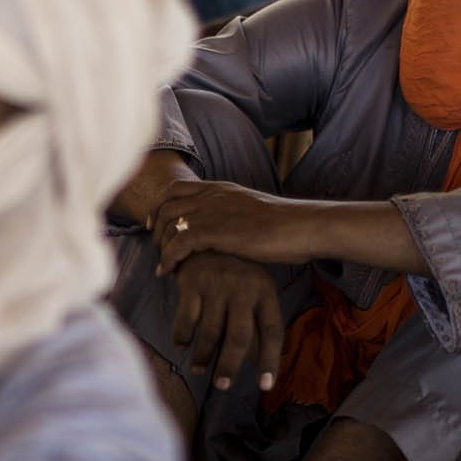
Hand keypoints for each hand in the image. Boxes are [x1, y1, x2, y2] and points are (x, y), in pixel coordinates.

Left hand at [150, 180, 316, 273]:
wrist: (304, 226)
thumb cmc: (287, 226)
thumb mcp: (253, 212)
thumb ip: (234, 215)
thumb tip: (227, 229)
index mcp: (221, 188)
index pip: (176, 189)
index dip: (160, 207)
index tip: (156, 226)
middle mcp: (213, 196)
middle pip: (166, 206)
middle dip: (156, 230)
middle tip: (158, 251)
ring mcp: (214, 212)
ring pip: (169, 224)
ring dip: (161, 246)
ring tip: (164, 265)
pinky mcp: (217, 232)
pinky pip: (179, 243)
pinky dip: (168, 258)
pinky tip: (168, 272)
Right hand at [169, 253, 283, 391]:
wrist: (204, 239)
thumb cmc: (235, 275)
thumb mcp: (254, 294)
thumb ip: (257, 328)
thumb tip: (260, 368)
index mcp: (265, 291)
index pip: (272, 331)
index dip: (269, 360)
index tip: (265, 386)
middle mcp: (243, 287)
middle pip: (239, 336)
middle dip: (230, 365)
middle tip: (222, 385)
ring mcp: (217, 283)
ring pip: (210, 332)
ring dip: (203, 356)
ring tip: (200, 369)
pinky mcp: (192, 282)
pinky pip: (186, 320)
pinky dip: (182, 337)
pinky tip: (181, 345)